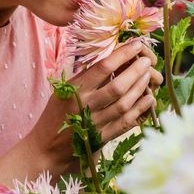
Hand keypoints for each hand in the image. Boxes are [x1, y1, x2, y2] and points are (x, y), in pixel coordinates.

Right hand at [15, 40, 162, 177]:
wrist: (45, 148)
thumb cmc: (54, 115)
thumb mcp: (63, 90)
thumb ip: (84, 77)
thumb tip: (111, 57)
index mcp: (74, 89)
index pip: (103, 67)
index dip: (122, 54)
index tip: (135, 44)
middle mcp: (85, 105)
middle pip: (118, 86)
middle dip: (136, 71)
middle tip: (146, 61)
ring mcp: (94, 123)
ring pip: (125, 104)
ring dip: (140, 88)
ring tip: (148, 76)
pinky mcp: (102, 138)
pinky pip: (126, 122)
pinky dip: (140, 109)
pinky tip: (148, 98)